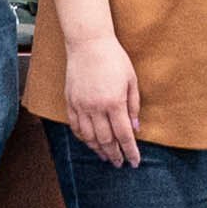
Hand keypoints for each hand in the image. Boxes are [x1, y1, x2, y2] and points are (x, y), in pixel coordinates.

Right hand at [66, 33, 144, 167]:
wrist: (88, 44)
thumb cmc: (114, 59)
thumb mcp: (131, 80)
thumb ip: (134, 105)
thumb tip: (135, 128)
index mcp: (114, 102)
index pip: (124, 135)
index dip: (130, 151)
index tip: (134, 162)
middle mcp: (96, 107)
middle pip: (106, 140)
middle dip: (114, 154)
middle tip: (120, 163)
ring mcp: (81, 105)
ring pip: (89, 137)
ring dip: (98, 149)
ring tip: (106, 156)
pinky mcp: (71, 101)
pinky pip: (75, 126)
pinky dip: (83, 137)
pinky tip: (89, 142)